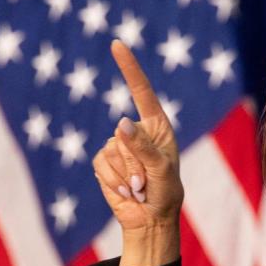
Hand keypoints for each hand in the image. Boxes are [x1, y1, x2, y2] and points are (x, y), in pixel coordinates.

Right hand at [90, 40, 182, 265]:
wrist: (150, 220)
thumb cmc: (165, 194)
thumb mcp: (161, 171)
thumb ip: (143, 148)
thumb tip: (120, 123)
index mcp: (157, 126)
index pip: (141, 91)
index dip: (129, 68)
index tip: (117, 45)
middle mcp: (136, 132)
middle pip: (123, 134)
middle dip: (135, 162)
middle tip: (147, 182)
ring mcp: (118, 147)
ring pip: (110, 151)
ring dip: (125, 176)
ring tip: (139, 188)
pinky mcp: (103, 163)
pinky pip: (100, 164)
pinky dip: (113, 181)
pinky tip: (126, 191)